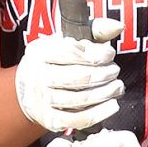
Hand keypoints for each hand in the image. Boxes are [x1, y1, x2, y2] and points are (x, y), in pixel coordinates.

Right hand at [14, 18, 123, 132]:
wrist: (30, 89)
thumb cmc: (56, 61)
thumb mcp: (68, 41)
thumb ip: (94, 31)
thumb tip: (117, 26)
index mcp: (40, 53)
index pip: (71, 52)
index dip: (96, 53)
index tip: (109, 54)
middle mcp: (37, 77)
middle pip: (79, 76)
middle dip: (104, 74)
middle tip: (115, 71)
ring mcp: (42, 101)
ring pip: (81, 98)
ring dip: (106, 93)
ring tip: (117, 86)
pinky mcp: (50, 120)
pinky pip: (79, 119)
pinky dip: (100, 113)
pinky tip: (112, 105)